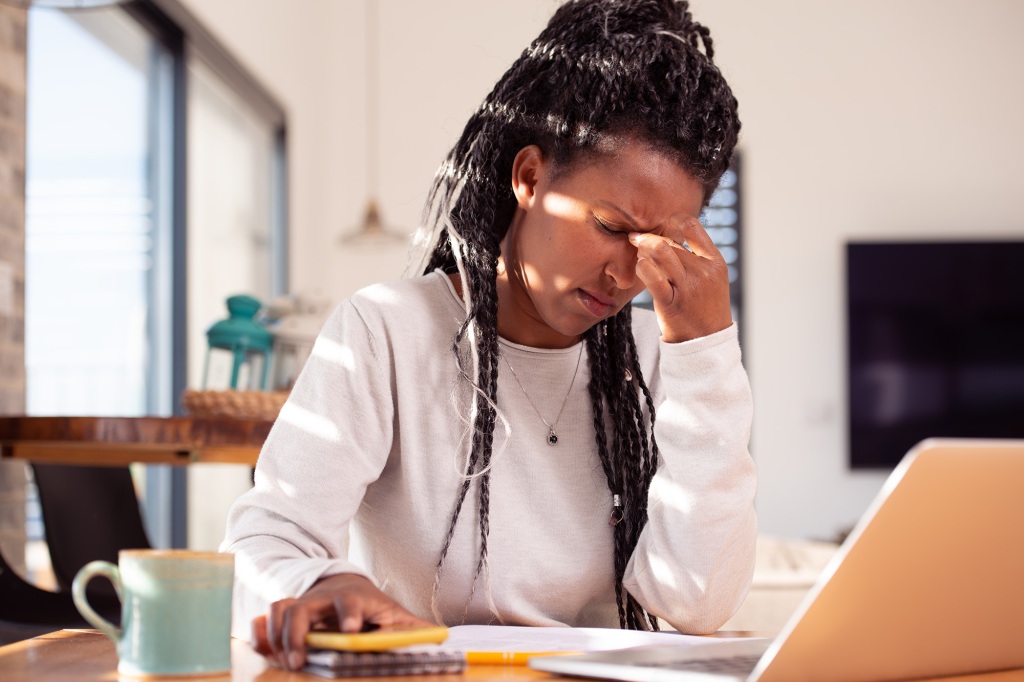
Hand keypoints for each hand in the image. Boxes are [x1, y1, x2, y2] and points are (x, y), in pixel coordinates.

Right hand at [251, 573, 434, 670]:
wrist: (346, 587)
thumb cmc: (373, 608)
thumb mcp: (396, 617)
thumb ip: (414, 630)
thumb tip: (442, 639)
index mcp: (355, 598)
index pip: (351, 601)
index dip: (350, 614)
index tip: (351, 631)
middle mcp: (323, 598)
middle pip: (302, 606)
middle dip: (297, 633)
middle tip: (301, 661)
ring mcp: (302, 604)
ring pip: (280, 609)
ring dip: (276, 636)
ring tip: (287, 663)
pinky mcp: (286, 615)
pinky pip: (264, 619)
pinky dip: (258, 634)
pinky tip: (262, 651)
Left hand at [629, 215, 731, 342]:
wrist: (706, 342)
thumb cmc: (704, 308)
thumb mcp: (711, 279)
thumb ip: (695, 258)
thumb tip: (669, 236)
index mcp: (715, 262)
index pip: (692, 226)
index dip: (673, 220)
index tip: (661, 226)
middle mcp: (703, 272)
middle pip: (670, 242)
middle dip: (649, 238)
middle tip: (636, 238)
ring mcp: (688, 287)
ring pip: (660, 251)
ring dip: (644, 248)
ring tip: (638, 252)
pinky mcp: (672, 302)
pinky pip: (651, 276)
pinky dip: (642, 267)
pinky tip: (640, 268)